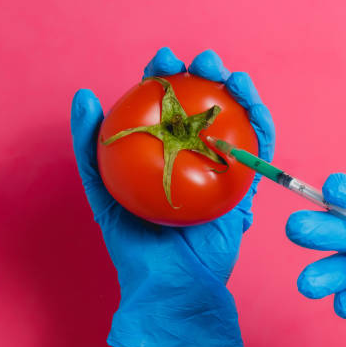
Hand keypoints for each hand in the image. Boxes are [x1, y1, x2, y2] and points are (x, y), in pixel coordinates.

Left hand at [71, 48, 274, 346]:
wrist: (173, 287)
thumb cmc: (135, 246)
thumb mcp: (103, 192)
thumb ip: (90, 146)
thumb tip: (84, 96)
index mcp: (160, 153)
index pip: (165, 103)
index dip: (166, 75)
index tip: (164, 60)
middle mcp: (191, 156)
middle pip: (204, 104)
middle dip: (207, 74)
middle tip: (204, 62)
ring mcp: (220, 170)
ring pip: (236, 121)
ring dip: (239, 93)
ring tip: (233, 77)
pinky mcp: (244, 186)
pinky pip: (259, 151)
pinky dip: (262, 125)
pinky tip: (254, 106)